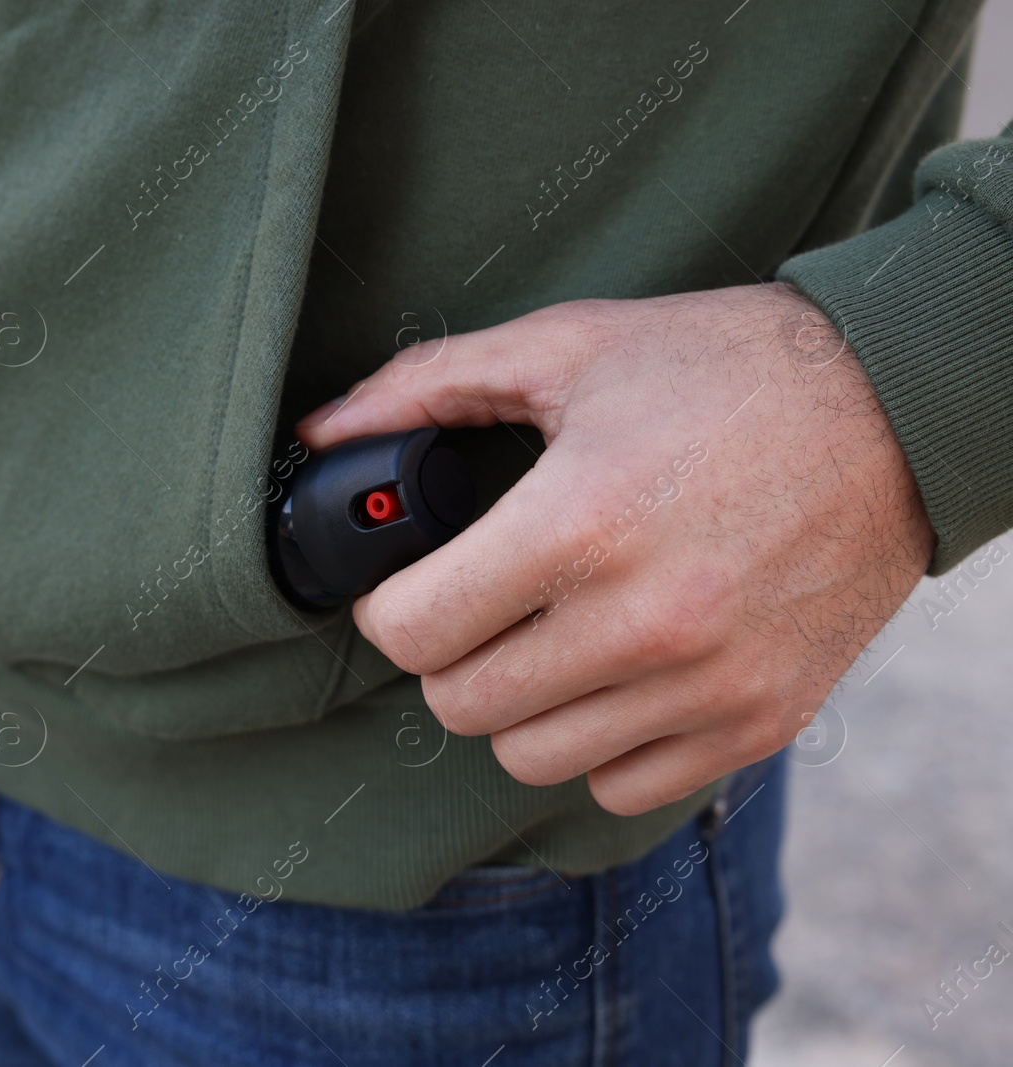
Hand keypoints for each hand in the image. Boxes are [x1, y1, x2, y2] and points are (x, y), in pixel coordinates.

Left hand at [297, 283, 932, 814]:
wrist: (900, 409)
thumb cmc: (724, 368)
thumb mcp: (568, 346)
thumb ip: (428, 386)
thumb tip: (323, 430)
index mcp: (579, 524)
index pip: (411, 632)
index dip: (388, 607)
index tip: (409, 584)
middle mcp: (644, 623)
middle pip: (461, 705)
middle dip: (445, 654)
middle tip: (474, 604)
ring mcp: (708, 685)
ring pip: (531, 758)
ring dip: (515, 704)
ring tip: (542, 637)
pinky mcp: (759, 722)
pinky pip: (621, 788)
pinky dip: (596, 744)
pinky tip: (610, 675)